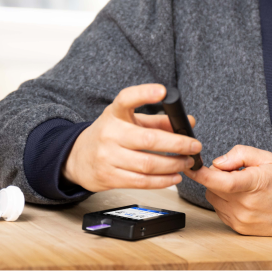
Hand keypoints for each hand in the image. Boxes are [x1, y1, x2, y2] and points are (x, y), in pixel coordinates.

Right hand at [62, 83, 201, 191]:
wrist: (76, 158)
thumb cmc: (110, 135)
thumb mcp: (129, 121)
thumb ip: (159, 120)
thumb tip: (189, 122)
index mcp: (115, 114)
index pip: (127, 99)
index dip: (144, 93)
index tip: (163, 91)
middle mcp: (110, 134)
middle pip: (149, 140)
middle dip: (177, 144)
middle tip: (194, 146)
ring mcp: (107, 157)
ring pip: (148, 164)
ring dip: (173, 165)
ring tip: (187, 162)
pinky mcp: (109, 177)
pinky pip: (142, 181)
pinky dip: (162, 181)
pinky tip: (174, 176)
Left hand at [184, 145, 271, 236]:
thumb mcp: (267, 158)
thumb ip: (240, 154)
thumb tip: (218, 162)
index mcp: (254, 184)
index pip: (221, 181)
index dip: (201, 173)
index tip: (190, 165)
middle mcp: (245, 205)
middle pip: (212, 188)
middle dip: (216, 176)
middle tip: (234, 172)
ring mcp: (241, 219)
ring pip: (213, 199)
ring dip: (219, 189)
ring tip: (241, 186)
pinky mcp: (238, 228)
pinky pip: (220, 210)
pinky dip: (224, 201)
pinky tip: (241, 197)